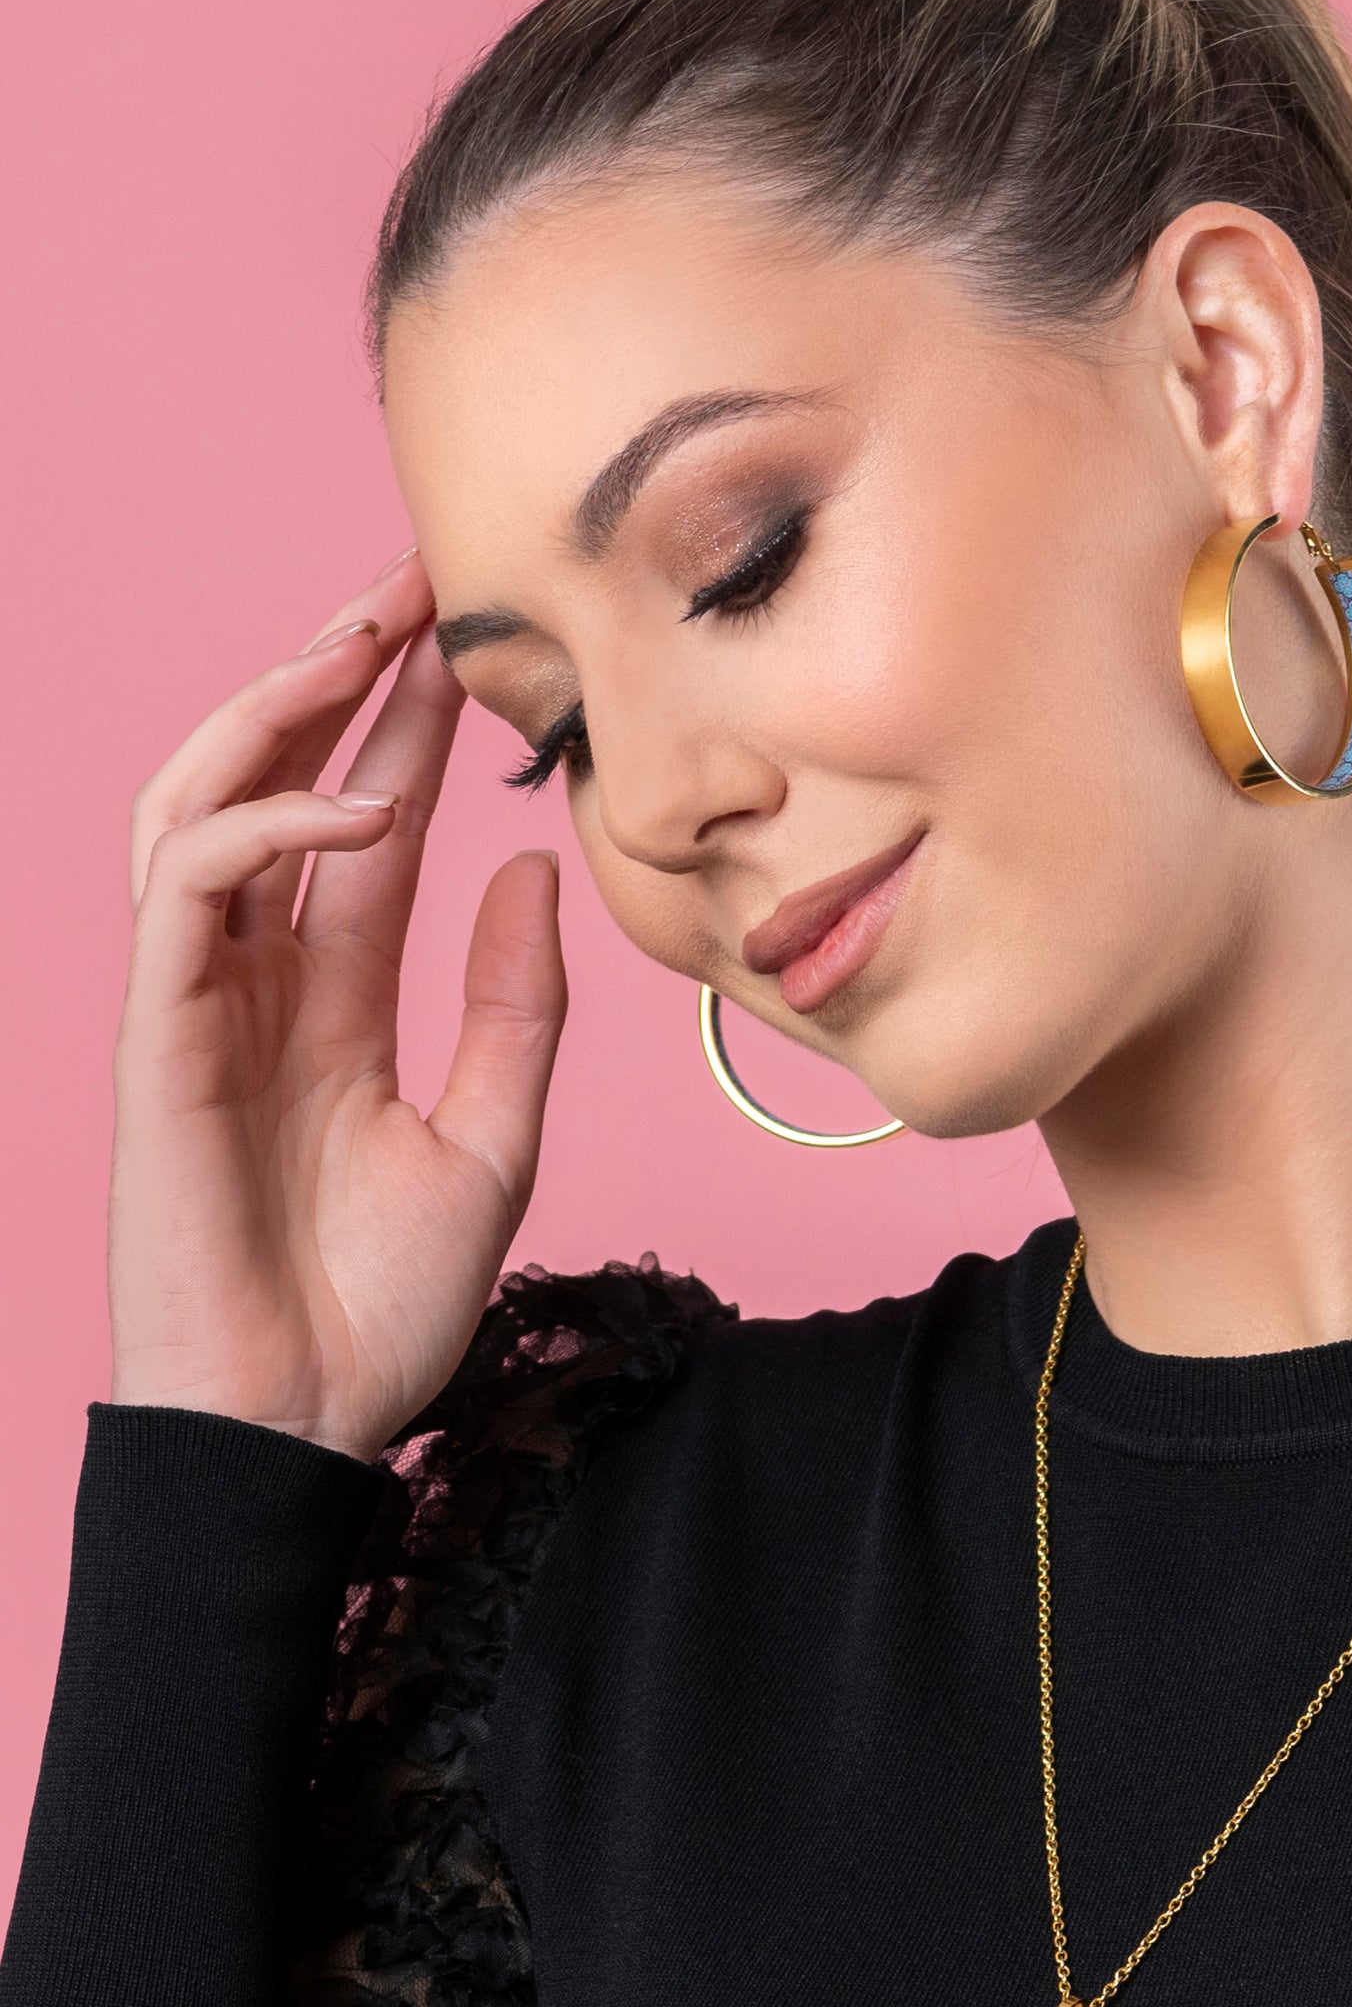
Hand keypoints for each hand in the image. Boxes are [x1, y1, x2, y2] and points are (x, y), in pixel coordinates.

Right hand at [109, 548, 568, 1461]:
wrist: (305, 1423)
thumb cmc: (383, 1311)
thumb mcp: (494, 1141)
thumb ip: (513, 1006)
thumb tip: (535, 869)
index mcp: (330, 1003)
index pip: (363, 826)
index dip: (408, 727)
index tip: (469, 639)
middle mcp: (255, 983)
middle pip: (273, 784)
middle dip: (334, 675)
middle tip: (413, 583)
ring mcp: (197, 1003)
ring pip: (201, 802)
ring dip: (276, 712)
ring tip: (365, 644)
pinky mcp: (161, 1035)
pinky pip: (191, 887)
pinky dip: (266, 825)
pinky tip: (359, 805)